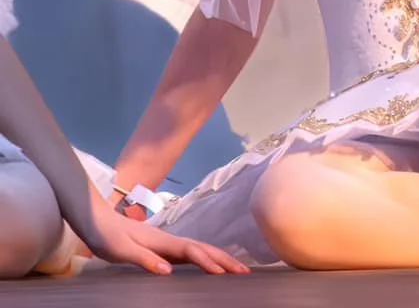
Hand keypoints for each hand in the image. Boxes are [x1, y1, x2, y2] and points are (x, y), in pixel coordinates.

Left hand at [81, 190, 247, 274]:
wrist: (97, 221)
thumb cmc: (108, 236)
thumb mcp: (123, 251)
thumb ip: (146, 260)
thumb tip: (168, 270)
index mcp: (163, 241)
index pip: (192, 252)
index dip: (208, 262)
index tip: (223, 274)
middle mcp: (169, 240)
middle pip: (203, 248)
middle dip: (224, 259)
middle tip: (244, 272)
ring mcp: (168, 243)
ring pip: (199, 250)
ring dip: (219, 258)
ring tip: (236, 269)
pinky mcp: (163, 247)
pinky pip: (190, 254)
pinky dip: (206, 258)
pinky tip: (209, 265)